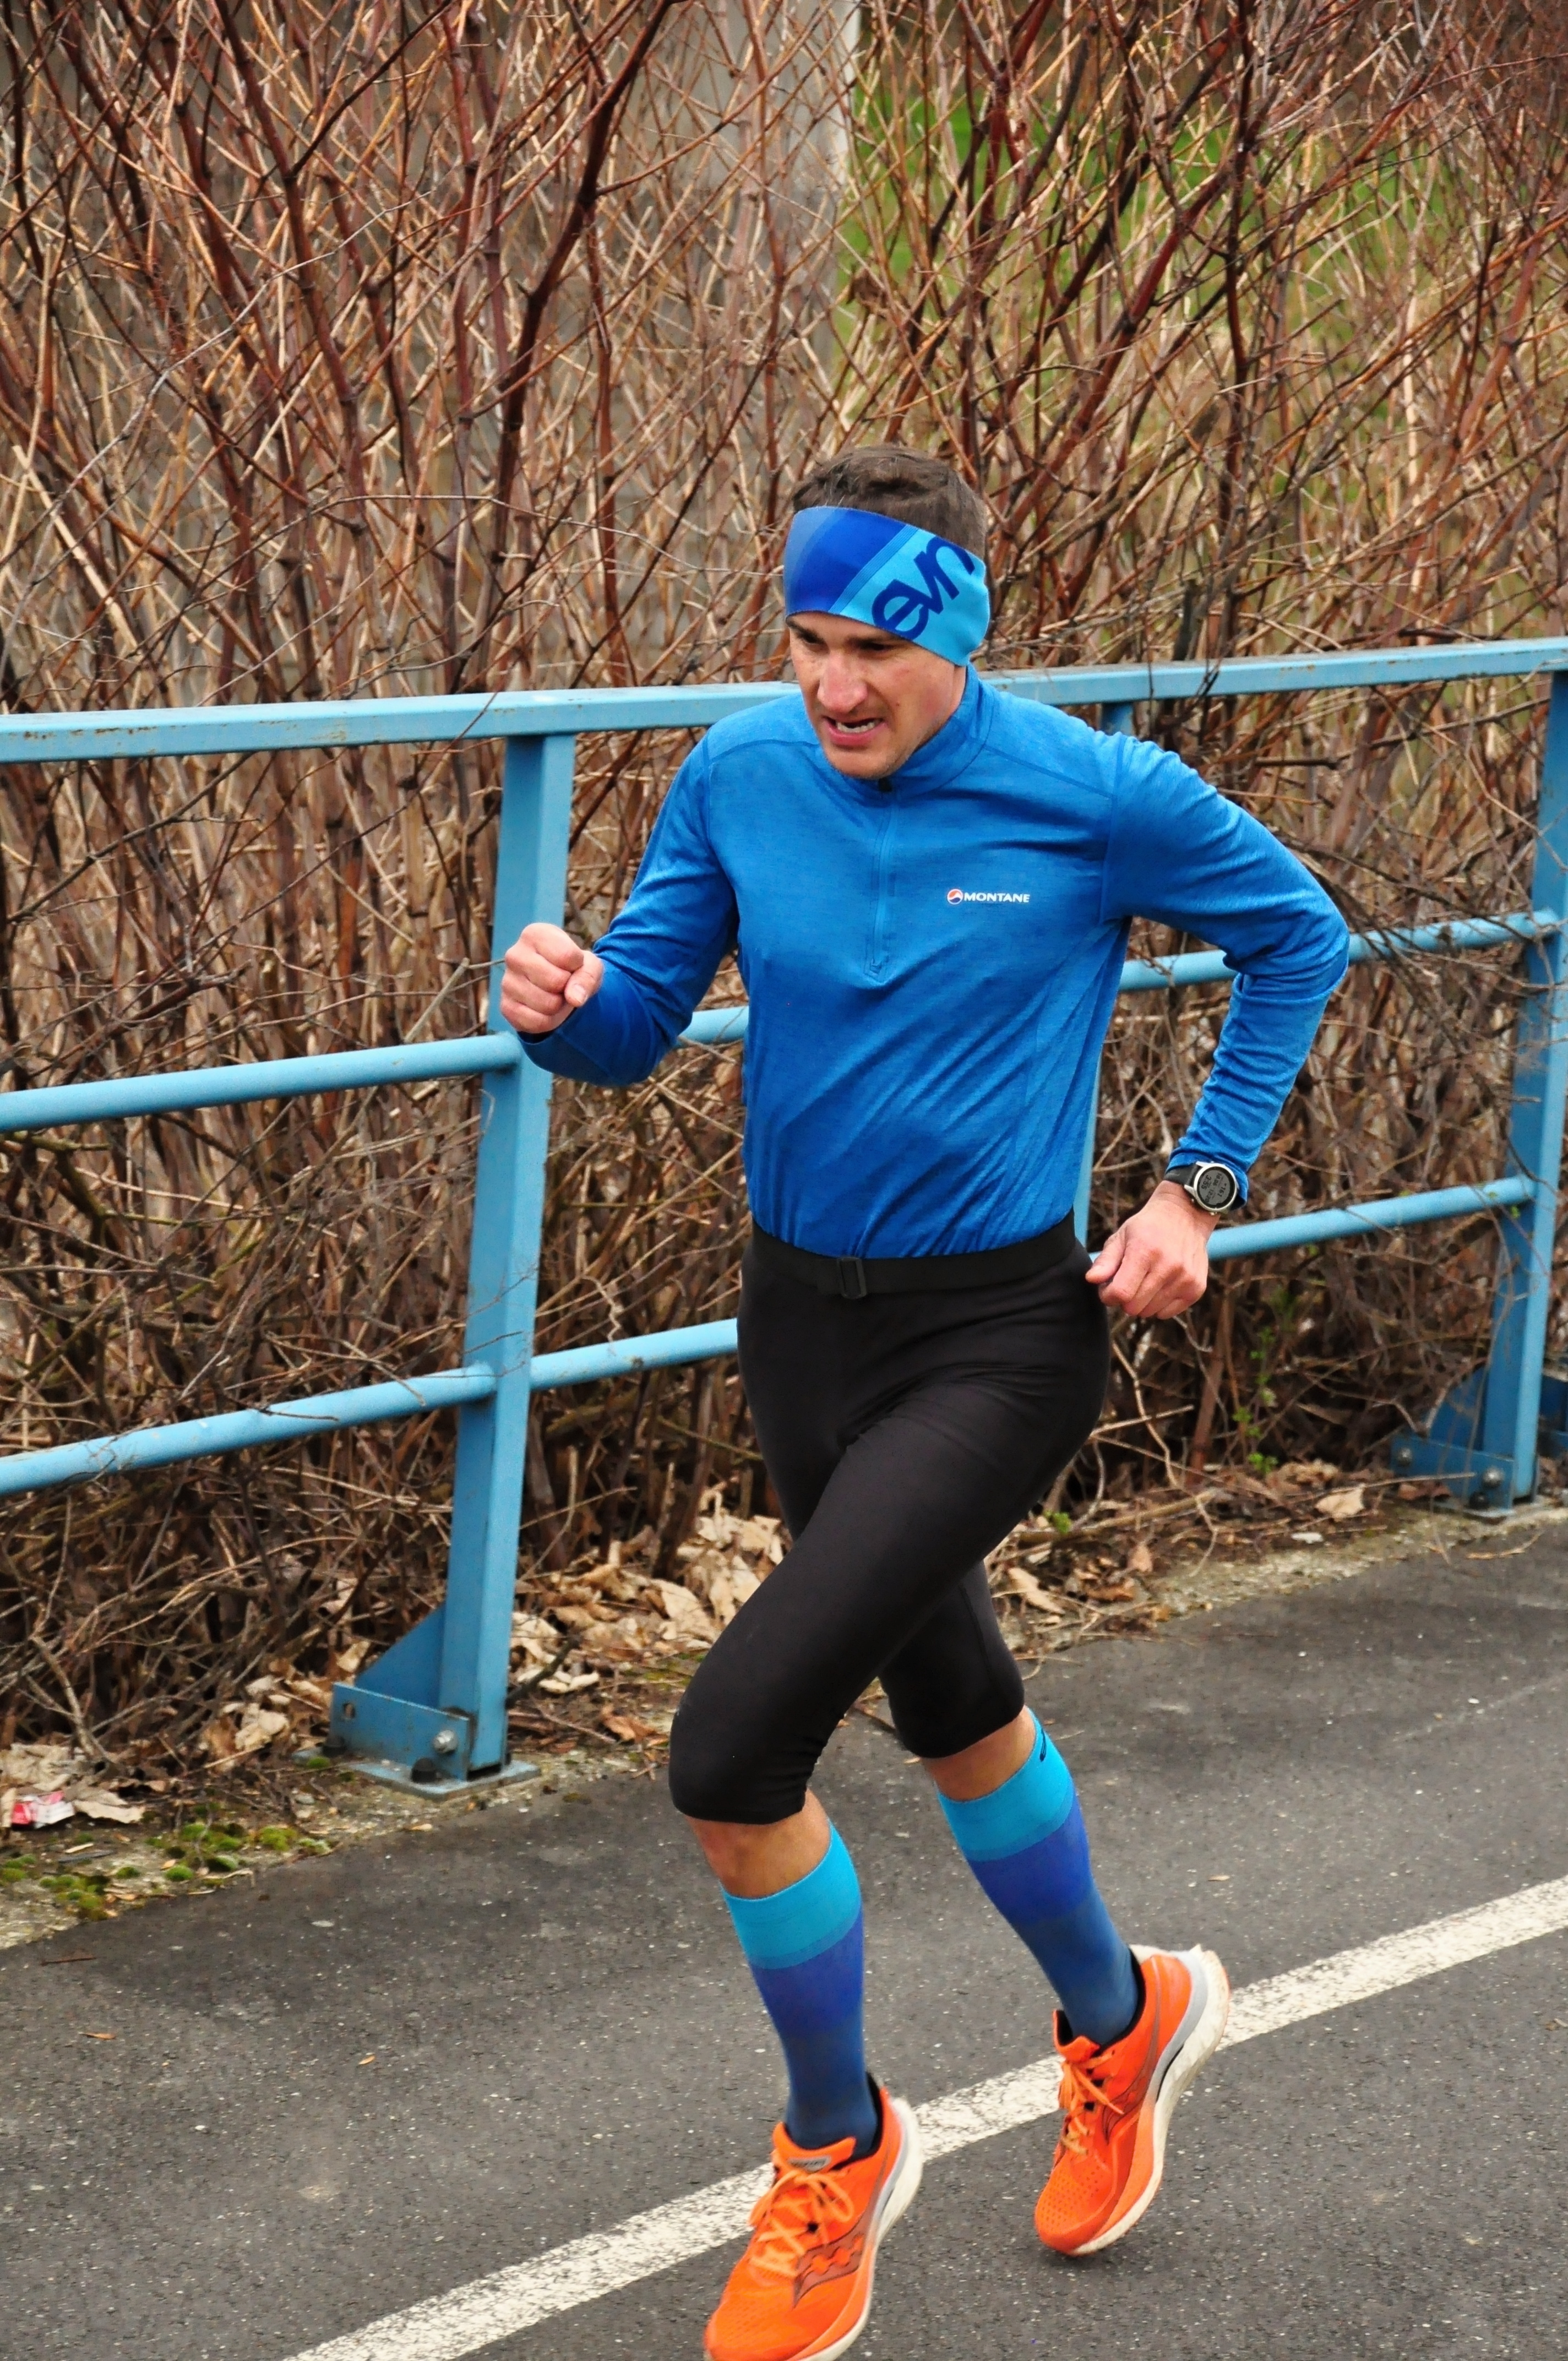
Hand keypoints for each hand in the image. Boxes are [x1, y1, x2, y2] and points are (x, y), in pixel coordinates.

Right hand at [499, 921, 603, 1034]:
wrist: (556, 987)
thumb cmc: (572, 968)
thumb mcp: (589, 965)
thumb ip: (588, 976)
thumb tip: (575, 998)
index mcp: (534, 934)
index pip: (567, 956)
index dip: (578, 965)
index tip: (571, 964)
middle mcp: (514, 955)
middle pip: (555, 981)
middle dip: (567, 986)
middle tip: (563, 982)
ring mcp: (507, 981)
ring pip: (547, 1004)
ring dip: (559, 1005)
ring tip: (554, 994)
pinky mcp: (506, 1006)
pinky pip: (536, 1021)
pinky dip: (549, 1020)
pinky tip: (545, 1009)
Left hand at [1086, 1179, 1216, 1318]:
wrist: (1186, 1215)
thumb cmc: (1148, 1227)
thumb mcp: (1122, 1236)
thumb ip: (1105, 1260)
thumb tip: (1091, 1279)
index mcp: (1145, 1252)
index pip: (1120, 1293)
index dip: (1108, 1295)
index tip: (1108, 1286)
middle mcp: (1168, 1267)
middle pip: (1134, 1307)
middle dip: (1124, 1299)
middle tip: (1127, 1282)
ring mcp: (1185, 1279)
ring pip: (1150, 1312)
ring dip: (1142, 1302)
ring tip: (1145, 1280)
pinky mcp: (1196, 1288)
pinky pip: (1167, 1313)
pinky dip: (1159, 1305)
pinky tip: (1161, 1285)